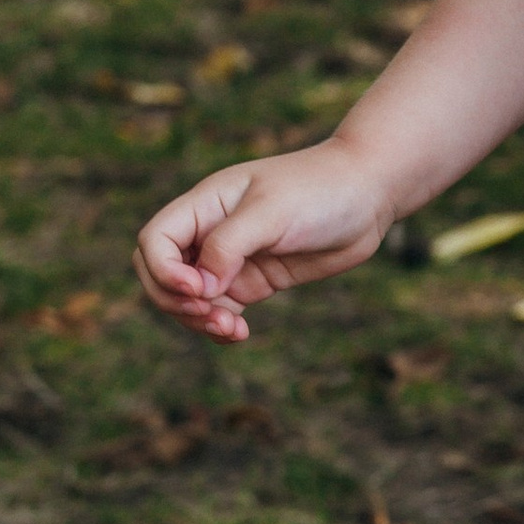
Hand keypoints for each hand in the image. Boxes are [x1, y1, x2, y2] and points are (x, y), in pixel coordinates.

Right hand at [133, 138, 389, 343]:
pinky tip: (239, 333)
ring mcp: (231, 259)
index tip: (199, 289)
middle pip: (160, 274)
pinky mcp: (253, 281)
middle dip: (174, 301)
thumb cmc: (319, 190)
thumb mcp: (271, 212)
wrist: (368, 195)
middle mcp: (210, 232)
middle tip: (210, 314)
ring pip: (188, 300)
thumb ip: (229, 246)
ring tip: (233, 328)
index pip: (156, 241)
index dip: (163, 271)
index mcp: (205, 205)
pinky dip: (220, 327)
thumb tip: (200, 287)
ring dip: (198, 321)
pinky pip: (219, 310)